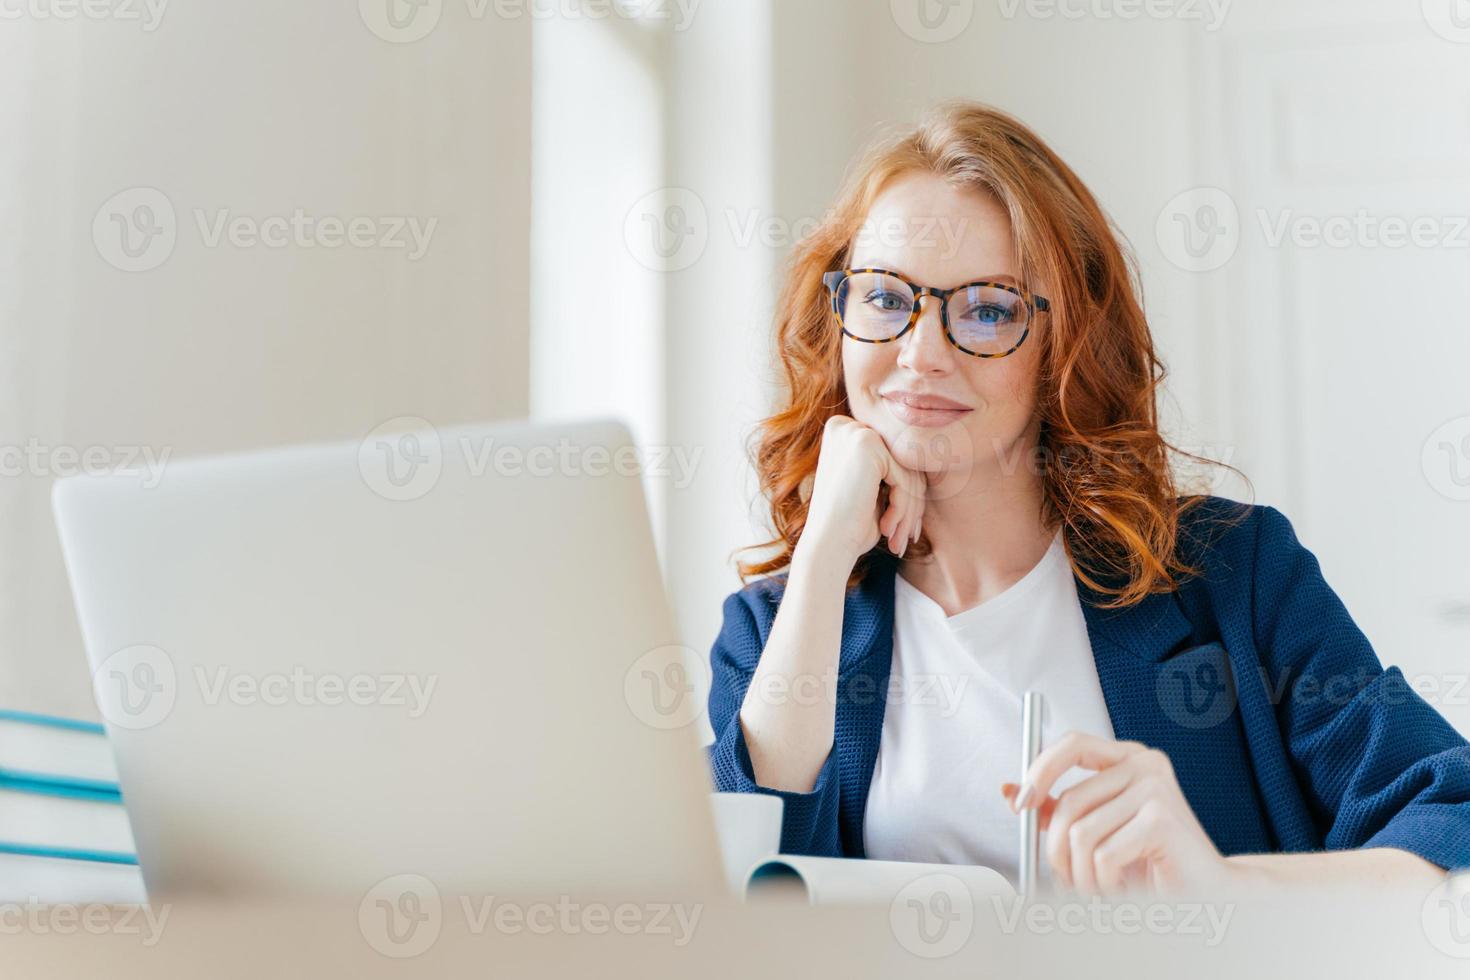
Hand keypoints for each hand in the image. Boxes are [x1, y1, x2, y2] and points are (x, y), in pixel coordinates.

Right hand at [800, 415, 926, 564]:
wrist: (826, 545)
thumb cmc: (849, 525)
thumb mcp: (872, 490)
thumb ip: (894, 467)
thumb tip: (935, 453)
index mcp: (843, 434)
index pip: (893, 461)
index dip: (906, 494)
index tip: (908, 526)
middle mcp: (846, 426)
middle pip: (902, 464)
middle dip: (911, 503)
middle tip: (909, 536)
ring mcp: (856, 432)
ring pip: (907, 472)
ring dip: (909, 511)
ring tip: (900, 540)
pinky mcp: (867, 444)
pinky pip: (904, 478)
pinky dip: (902, 509)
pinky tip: (886, 530)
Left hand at [1000, 731, 1238, 896]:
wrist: (1210, 891)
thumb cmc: (1153, 860)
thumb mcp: (1098, 828)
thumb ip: (1058, 809)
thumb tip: (1011, 791)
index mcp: (1126, 758)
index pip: (1071, 745)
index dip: (1040, 771)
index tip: (1021, 803)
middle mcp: (1144, 763)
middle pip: (1069, 801)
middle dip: (1057, 849)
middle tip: (1066, 876)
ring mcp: (1156, 787)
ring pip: (1082, 833)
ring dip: (1082, 874)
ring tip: (1101, 886)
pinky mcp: (1161, 818)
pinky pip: (1103, 854)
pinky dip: (1104, 882)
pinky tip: (1123, 886)